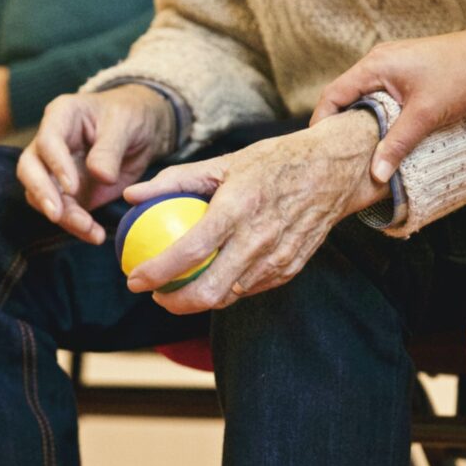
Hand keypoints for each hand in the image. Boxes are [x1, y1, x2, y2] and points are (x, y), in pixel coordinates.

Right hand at [16, 84, 174, 243]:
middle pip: (30, 169)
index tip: (72, 187)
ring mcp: (55, 169)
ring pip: (42, 196)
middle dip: (42, 194)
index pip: (47, 141)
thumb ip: (110, 149)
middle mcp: (50, 143)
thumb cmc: (131, 116)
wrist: (143, 131)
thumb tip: (100, 176)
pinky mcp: (68, 192)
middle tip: (57, 215)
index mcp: (61, 116)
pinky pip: (64, 212)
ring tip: (89, 229)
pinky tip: (95, 235)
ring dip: (63, 216)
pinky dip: (77, 226)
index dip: (56, 165)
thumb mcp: (126, 125)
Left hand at [123, 109, 387, 313]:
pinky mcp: (291, 269)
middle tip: (156, 294)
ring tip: (180, 286)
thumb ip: (176, 180)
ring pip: (229, 297)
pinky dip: (228, 288)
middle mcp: (259, 239)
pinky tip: (214, 276)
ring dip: (198, 299)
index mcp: (238, 208)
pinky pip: (250, 289)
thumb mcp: (225, 162)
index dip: (156, 272)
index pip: (189, 252)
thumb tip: (131, 195)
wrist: (334, 170)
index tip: (134, 279)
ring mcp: (278, 258)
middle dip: (173, 303)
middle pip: (208, 292)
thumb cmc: (275, 161)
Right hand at [311, 27, 465, 182]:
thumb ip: (397, 144)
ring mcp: (392, 64)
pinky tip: (384, 132)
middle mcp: (378, 61)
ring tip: (358, 148)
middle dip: (339, 124)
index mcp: (374, 66)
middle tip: (337, 153)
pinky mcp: (405, 70)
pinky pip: (379, 93)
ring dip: (360, 119)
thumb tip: (376, 174)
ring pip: (363, 96)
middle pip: (344, 95)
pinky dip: (376, 113)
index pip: (333, 94)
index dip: (322, 122)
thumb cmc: (460, 76)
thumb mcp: (425, 115)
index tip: (320, 148)